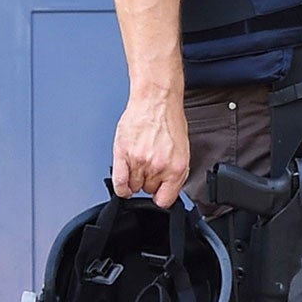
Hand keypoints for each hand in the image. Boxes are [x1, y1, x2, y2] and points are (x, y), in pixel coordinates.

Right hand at [111, 91, 189, 207]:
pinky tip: (124, 184)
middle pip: (148, 191)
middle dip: (149, 182)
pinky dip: (121, 187)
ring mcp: (139, 161)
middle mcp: (158, 166)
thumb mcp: (183, 149)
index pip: (166, 200)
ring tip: (139, 165)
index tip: (159, 193)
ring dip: (135, 180)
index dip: (161, 197)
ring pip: (133, 187)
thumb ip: (175, 171)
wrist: (157, 101)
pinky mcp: (123, 155)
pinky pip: (119, 182)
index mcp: (177, 167)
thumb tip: (169, 188)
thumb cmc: (170, 121)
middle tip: (150, 168)